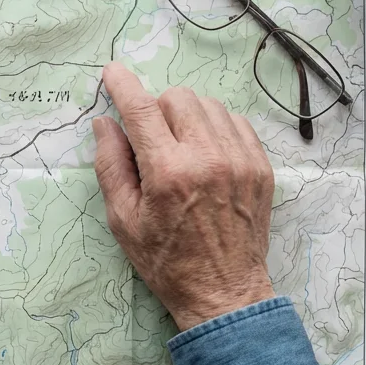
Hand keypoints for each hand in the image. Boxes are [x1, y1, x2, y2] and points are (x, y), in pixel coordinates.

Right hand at [93, 62, 275, 330]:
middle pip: (178, 97)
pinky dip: (216, 128)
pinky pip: (236, 122)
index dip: (123, 84)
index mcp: (168, 173)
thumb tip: (105, 123)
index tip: (112, 71)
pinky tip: (207, 154)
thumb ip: (111, 166)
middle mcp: (207, 158)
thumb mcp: (123, 221)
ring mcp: (240, 160)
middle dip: (157, 108)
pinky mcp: (260, 167)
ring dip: (187, 116)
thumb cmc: (166, 261)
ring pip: (209, 105)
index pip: (142, 109)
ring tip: (180, 147)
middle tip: (151, 138)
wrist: (224, 292)